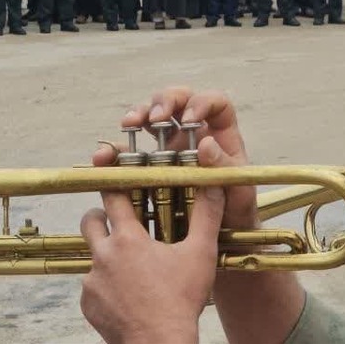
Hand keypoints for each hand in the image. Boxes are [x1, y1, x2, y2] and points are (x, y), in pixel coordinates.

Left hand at [80, 187, 223, 343]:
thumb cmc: (181, 302)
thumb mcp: (200, 254)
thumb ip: (206, 215)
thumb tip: (213, 186)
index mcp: (127, 239)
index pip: (112, 196)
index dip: (116, 186)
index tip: (120, 182)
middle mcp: (103, 255)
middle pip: (90, 221)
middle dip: (100, 216)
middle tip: (117, 222)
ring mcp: (92, 280)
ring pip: (93, 257)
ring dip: (107, 256)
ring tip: (132, 268)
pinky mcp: (88, 303)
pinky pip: (92, 286)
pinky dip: (106, 286)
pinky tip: (127, 295)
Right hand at [92, 88, 256, 226]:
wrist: (220, 243)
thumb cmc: (236, 217)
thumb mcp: (239, 196)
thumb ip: (225, 169)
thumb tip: (205, 144)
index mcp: (221, 136)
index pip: (215, 102)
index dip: (202, 102)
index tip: (189, 119)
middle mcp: (194, 135)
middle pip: (178, 100)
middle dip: (164, 102)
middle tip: (155, 117)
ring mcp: (171, 147)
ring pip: (151, 116)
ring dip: (137, 114)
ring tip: (128, 124)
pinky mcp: (150, 166)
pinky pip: (129, 151)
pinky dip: (116, 150)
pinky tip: (106, 155)